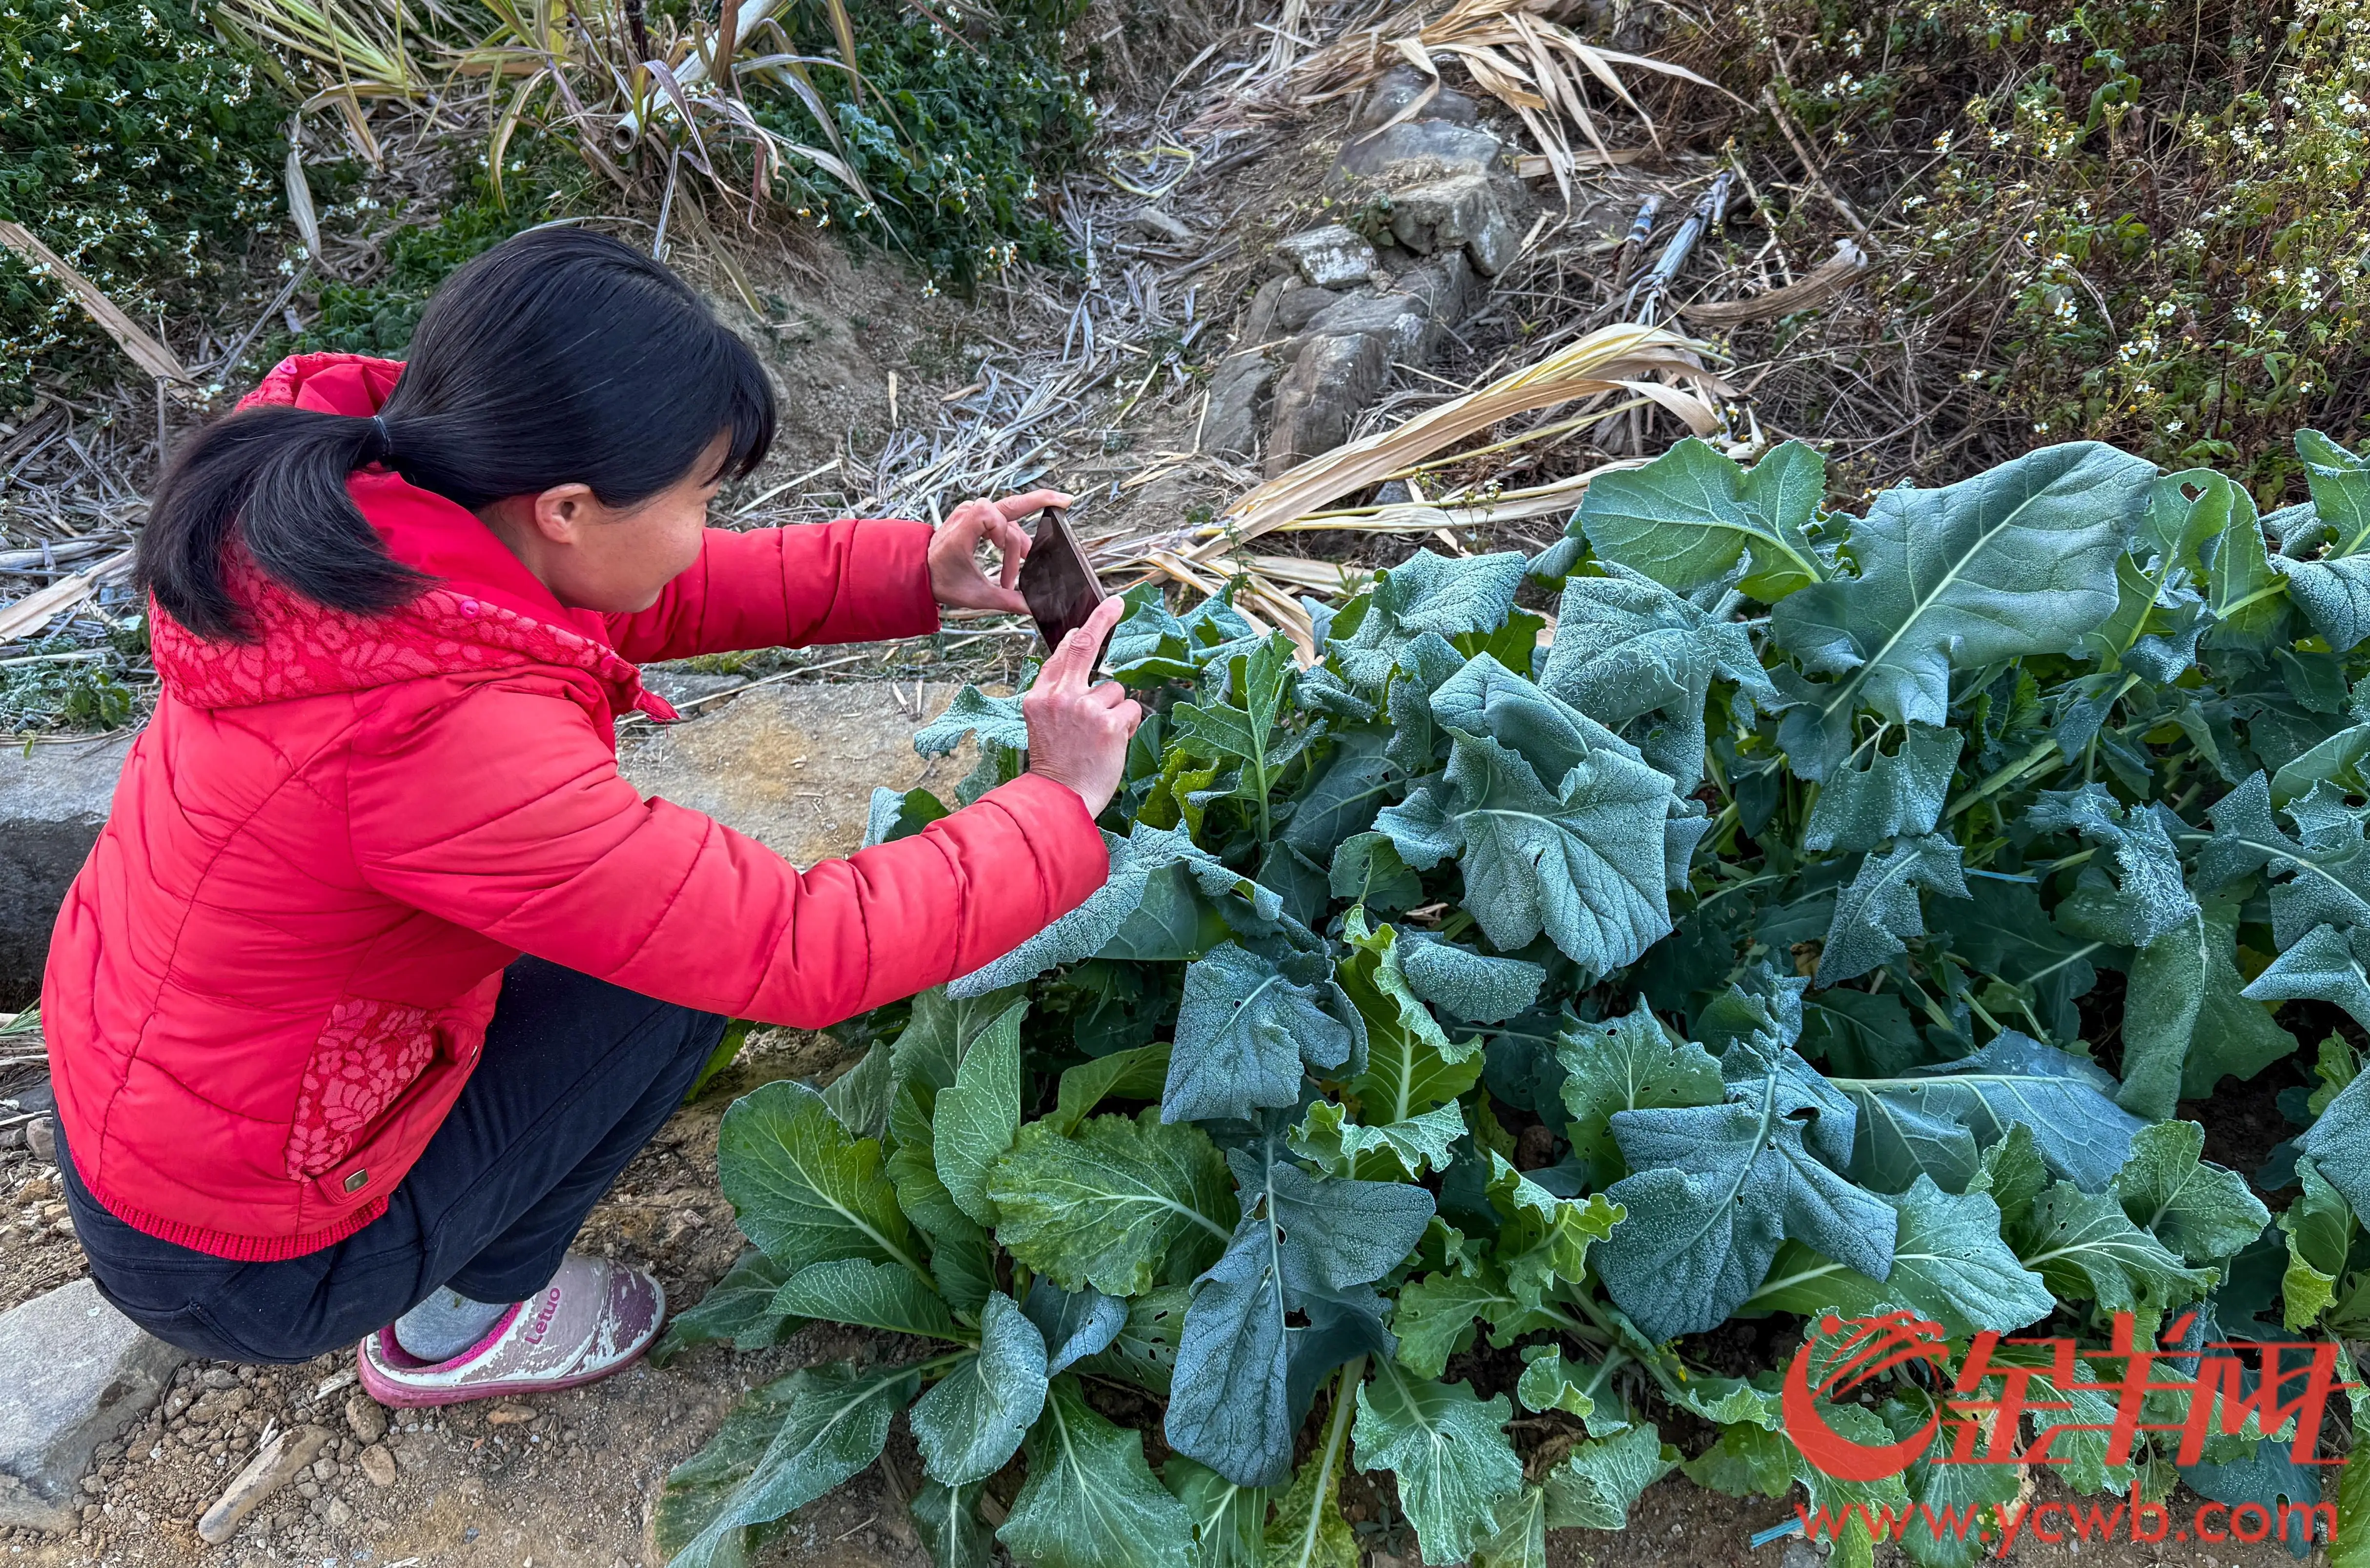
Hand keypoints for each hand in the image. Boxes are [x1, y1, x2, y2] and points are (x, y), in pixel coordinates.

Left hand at [928, 490, 1073, 613]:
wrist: (920, 572)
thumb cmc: (941, 580)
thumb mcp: (974, 595)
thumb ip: (1006, 601)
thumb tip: (1031, 607)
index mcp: (962, 531)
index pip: (990, 514)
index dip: (1003, 532)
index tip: (1007, 551)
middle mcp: (967, 516)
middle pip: (1009, 504)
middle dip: (1040, 501)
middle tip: (1064, 500)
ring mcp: (971, 513)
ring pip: (1008, 520)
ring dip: (1016, 544)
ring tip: (1017, 570)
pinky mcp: (974, 516)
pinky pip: (1001, 518)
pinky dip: (1011, 535)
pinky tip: (1020, 551)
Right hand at [1023, 596, 1141, 817]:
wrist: (1058, 799)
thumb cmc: (1057, 765)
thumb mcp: (1043, 723)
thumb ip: (1059, 694)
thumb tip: (1082, 666)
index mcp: (1041, 696)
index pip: (1062, 653)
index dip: (1082, 630)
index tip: (1098, 612)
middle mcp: (1061, 697)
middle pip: (1085, 646)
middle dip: (1102, 619)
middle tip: (1117, 603)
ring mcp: (1085, 708)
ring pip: (1116, 691)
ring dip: (1116, 711)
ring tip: (1100, 738)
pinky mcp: (1108, 724)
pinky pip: (1131, 711)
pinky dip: (1127, 727)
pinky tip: (1111, 744)